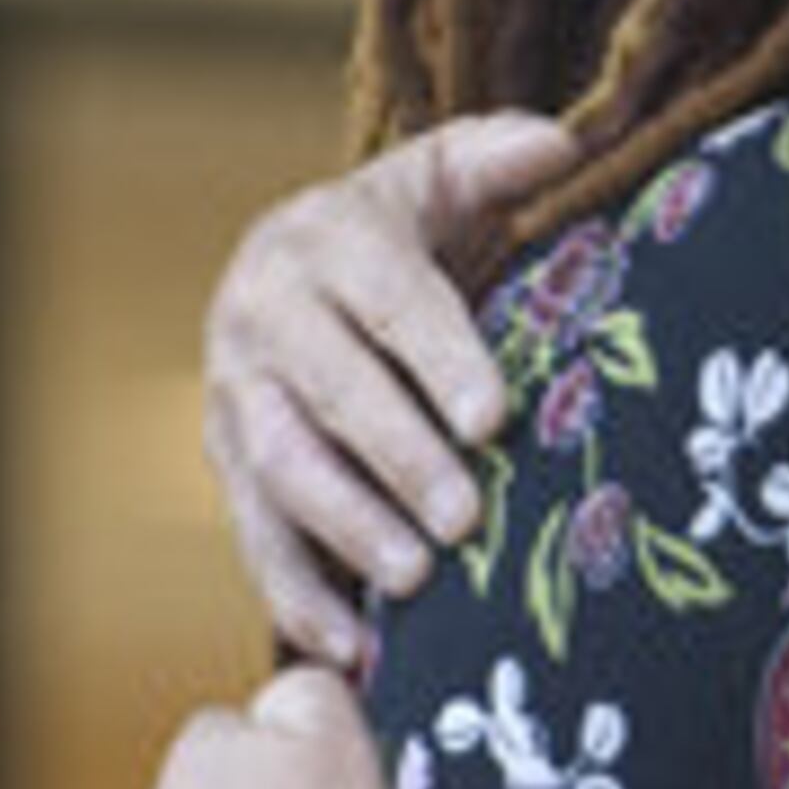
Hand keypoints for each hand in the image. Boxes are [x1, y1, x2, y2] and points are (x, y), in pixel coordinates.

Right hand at [205, 112, 576, 665]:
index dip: (438, 358)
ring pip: (280, 469)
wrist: (291, 268)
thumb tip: (562, 141)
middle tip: (466, 517)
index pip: (385, 300)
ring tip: (416, 580)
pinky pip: (253, 534)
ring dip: (344, 529)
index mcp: (326, 242)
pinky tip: (348, 648)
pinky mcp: (226, 462)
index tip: (493, 417)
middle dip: (397, 458)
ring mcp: (236, 394)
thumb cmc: (398, 232)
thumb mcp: (440, 182)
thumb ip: (497, 159)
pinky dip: (295, 594)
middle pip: (329, 395)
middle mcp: (264, 315)